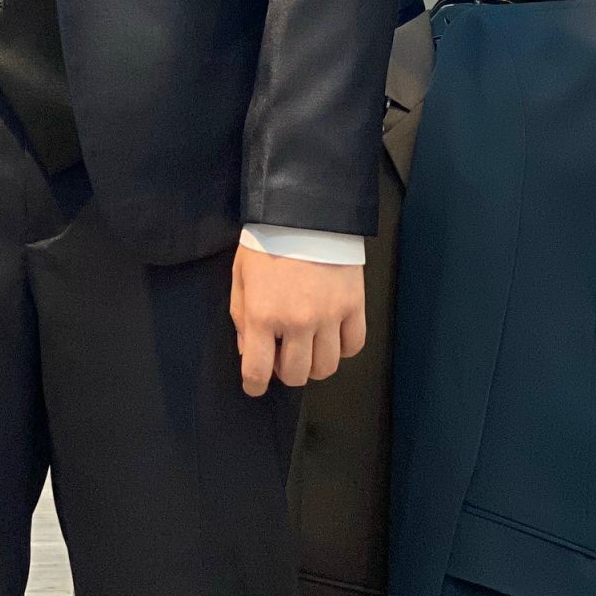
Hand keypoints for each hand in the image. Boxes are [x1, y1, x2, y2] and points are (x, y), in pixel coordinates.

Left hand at [229, 245, 365, 395]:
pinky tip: (331, 335)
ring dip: (314, 363)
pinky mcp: (354, 306)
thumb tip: (249, 352)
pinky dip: (342, 348)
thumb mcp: (241, 277)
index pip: (257, 372)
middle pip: (295, 375)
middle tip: (282, 355)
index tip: (254, 384)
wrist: (305, 211)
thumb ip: (241, 318)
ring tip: (307, 345)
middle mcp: (296, 322)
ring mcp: (329, 316)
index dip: (254, 385)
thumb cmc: (266, 242)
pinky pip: (353, 347)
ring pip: (326, 368)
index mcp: (262, 315)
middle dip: (285, 372)